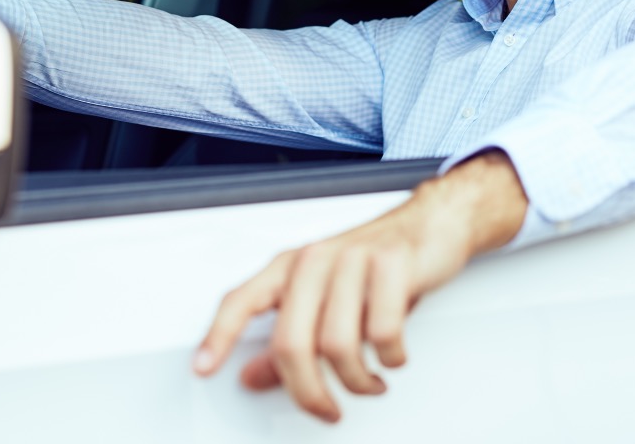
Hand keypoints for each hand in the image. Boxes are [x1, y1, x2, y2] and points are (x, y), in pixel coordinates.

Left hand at [193, 150, 527, 422]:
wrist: (431, 225)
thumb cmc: (376, 263)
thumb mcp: (327, 300)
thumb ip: (289, 336)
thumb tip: (253, 375)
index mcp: (291, 266)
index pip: (242, 299)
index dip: (218, 335)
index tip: (204, 369)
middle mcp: (315, 259)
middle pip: (292, 342)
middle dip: (309, 391)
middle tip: (325, 409)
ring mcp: (353, 259)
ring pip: (338, 345)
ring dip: (357, 381)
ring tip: (368, 382)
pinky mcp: (392, 264)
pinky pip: (383, 332)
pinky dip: (390, 358)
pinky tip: (392, 356)